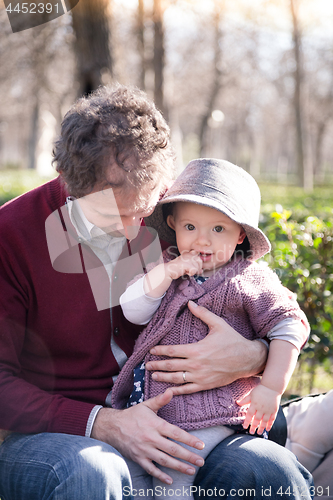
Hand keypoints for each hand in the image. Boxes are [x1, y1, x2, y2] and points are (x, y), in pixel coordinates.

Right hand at [91, 389, 204, 484]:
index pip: (176, 433)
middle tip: (201, 461)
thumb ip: (160, 400)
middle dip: (188, 456)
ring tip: (191, 470)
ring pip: (164, 460)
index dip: (189, 440)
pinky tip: (170, 480)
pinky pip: (150, 469)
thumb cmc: (132, 415)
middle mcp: (151, 438)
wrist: (112, 426)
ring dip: (178, 466)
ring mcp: (144, 450)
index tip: (201, 445)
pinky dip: (160, 475)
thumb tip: (171, 390)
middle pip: (173, 449)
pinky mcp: (138, 458)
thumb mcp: (146, 405)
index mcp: (155, 424)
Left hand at [146, 301, 267, 395]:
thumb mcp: (218, 324)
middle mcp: (196, 364)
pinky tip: (168, 390)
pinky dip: (176, 390)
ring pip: (176, 379)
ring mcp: (200, 377)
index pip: (173, 351)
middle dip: (157, 365)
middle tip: (147, 365)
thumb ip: (202, 314)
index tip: (152, 350)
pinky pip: (188, 389)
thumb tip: (190, 303)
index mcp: (197, 349)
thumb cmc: (232, 340)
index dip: (160, 351)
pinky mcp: (206, 385)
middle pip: (171, 366)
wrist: (247, 359)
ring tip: (154, 376)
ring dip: (163, 378)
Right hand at [166, 251, 202, 279]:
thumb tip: (202, 271)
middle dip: (197, 268)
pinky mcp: (187, 264)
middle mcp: (189, 254)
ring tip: (186, 270)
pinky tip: (186, 272)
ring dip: (193, 271)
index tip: (191, 265)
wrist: (168, 271)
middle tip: (189, 270)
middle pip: (200, 261)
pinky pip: (194, 271)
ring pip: (198, 267)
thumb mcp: (187, 267)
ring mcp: (188, 259)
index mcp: (188, 253)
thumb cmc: (177, 269)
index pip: (198, 255)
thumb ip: (194, 267)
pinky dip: (191, 274)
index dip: (197, 262)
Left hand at [236, 384, 280, 434]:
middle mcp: (261, 408)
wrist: (272, 387)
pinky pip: (272, 419)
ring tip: (259, 433)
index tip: (244, 427)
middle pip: (257, 420)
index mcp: (254, 404)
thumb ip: (245, 400)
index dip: (247, 421)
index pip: (249, 415)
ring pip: (264, 421)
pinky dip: (270, 425)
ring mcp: (268, 410)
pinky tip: (267, 429)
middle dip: (253, 427)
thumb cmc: (260, 390)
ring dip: (261, 428)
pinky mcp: (274, 410)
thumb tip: (237, 403)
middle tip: (251, 432)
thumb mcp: (251, 394)